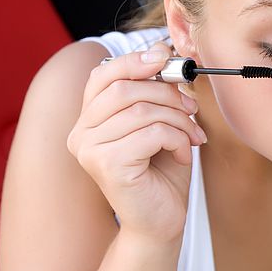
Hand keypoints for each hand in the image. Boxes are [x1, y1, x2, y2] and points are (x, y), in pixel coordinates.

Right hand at [66, 42, 205, 242]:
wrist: (162, 221)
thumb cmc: (161, 172)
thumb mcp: (160, 121)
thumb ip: (155, 88)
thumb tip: (161, 49)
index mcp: (88, 119)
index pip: (103, 75)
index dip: (135, 61)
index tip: (166, 58)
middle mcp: (80, 134)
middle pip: (123, 89)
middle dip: (167, 93)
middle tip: (191, 109)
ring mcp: (89, 150)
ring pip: (141, 110)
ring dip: (177, 119)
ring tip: (191, 136)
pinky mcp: (107, 166)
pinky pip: (151, 132)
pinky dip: (177, 138)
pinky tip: (182, 155)